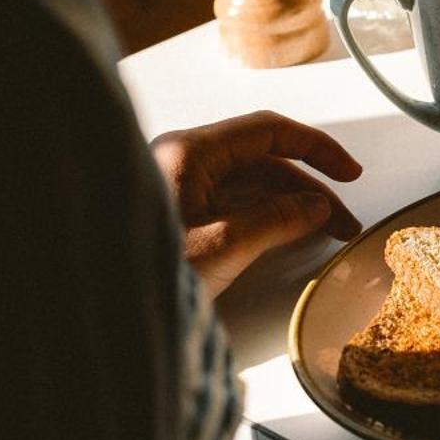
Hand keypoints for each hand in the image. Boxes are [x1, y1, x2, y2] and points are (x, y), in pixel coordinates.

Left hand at [152, 110, 362, 295]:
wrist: (91, 307)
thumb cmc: (141, 269)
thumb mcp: (223, 244)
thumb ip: (277, 219)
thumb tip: (315, 207)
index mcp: (190, 153)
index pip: (268, 132)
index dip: (316, 149)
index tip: (349, 172)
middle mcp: (183, 163)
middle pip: (263, 162)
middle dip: (309, 190)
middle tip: (343, 221)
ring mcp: (179, 190)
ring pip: (250, 186)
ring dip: (291, 207)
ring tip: (326, 234)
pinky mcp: (177, 217)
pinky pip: (232, 206)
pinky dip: (266, 218)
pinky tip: (288, 237)